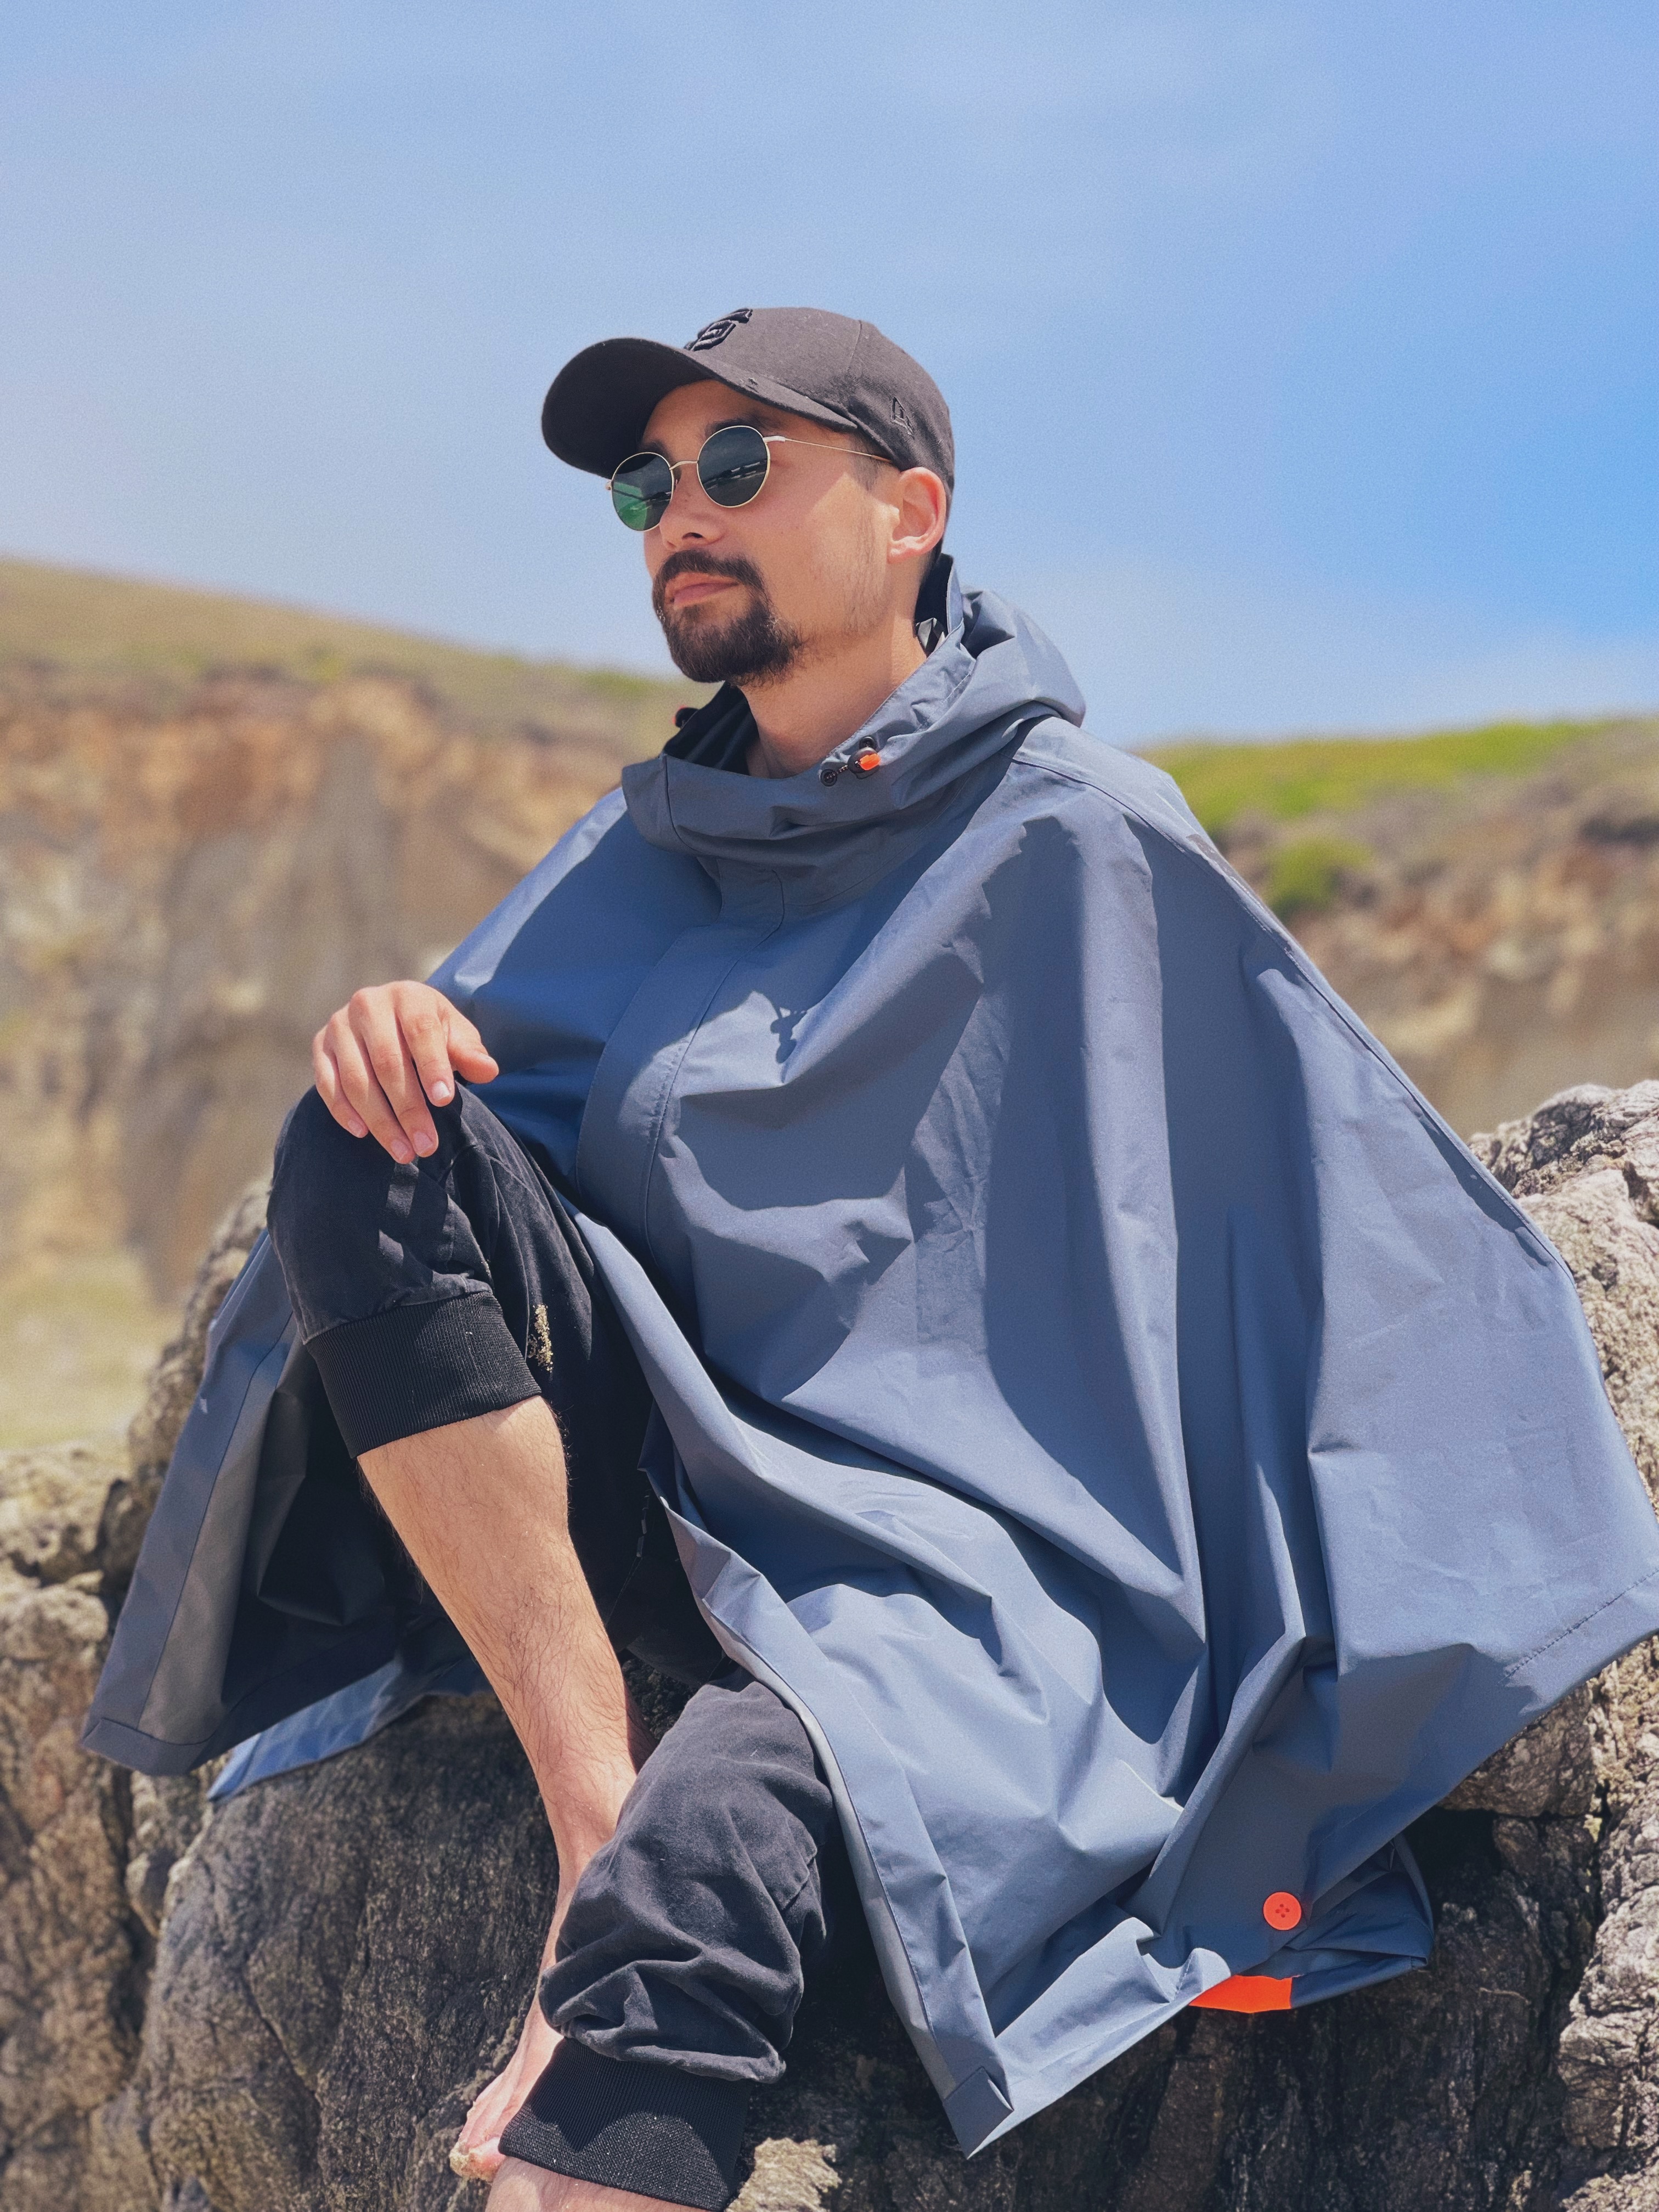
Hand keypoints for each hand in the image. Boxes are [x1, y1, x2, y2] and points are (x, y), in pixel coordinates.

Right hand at [312, 981, 499, 1162]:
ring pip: (356, 1079)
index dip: (432, 1066)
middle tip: (426, 1146)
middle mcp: (368, 1005)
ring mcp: (339, 1025)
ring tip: (403, 1152)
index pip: (420, 1031)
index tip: (444, 1101)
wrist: (391, 1018)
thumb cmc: (430, 1032)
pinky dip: (343, 1111)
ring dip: (380, 1120)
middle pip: (387, 1062)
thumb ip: (469, 1052)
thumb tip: (488, 1071)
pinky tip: (364, 1134)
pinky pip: (327, 1083)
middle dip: (408, 1108)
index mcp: (407, 996)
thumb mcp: (455, 1035)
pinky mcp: (320, 1046)